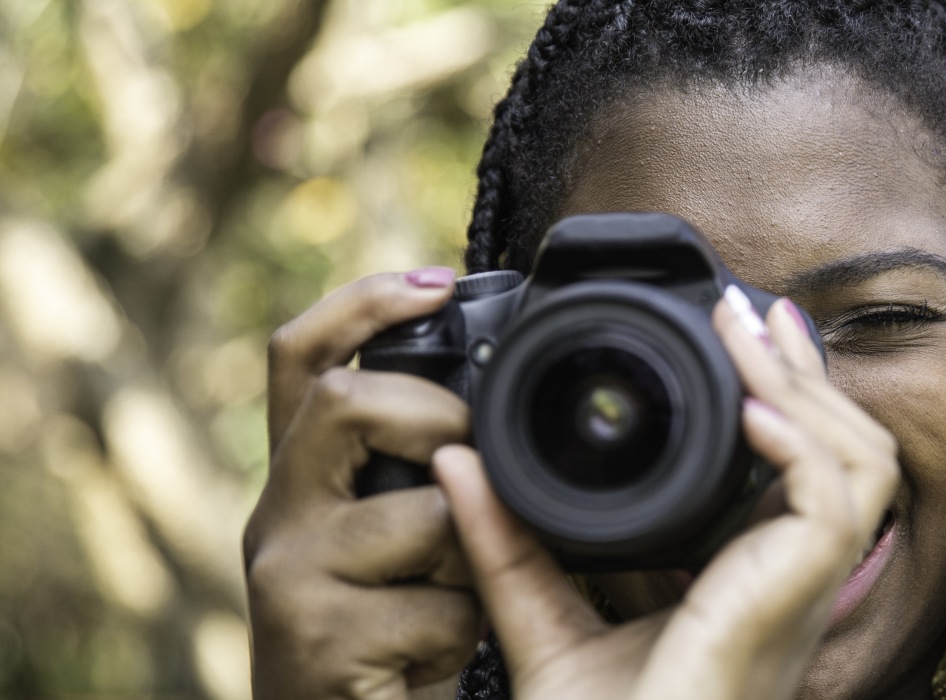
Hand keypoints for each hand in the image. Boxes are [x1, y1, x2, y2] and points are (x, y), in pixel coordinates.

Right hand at [244, 268, 479, 699]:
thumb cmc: (393, 646)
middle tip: (477, 468)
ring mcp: (287, 578)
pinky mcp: (314, 640)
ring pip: (419, 510)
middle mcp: (278, 518)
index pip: (303, 359)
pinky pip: (434, 602)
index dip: (363, 304)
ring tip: (463, 598)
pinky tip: (440, 655)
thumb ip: (432, 479)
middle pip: (342, 402)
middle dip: (436, 418)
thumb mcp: (408, 548)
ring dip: (472, 554)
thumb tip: (498, 417)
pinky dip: (462, 628)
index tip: (437, 278)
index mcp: (305, 483)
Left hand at [434, 289, 898, 698]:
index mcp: (759, 585)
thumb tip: (459, 465)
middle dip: (810, 375)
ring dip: (810, 393)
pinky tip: (751, 412)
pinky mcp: (793, 599)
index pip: (814, 475)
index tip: (745, 337)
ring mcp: (805, 592)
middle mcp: (798, 584)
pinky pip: (833, 504)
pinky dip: (802, 447)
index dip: (795, 402)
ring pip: (863, 466)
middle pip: (855, 453)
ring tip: (752, 339)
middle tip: (754, 313)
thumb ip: (510, 544)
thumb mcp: (544, 622)